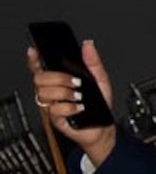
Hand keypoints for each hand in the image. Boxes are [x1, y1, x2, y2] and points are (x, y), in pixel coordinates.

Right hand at [27, 40, 117, 164]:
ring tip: (79, 96)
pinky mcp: (55, 118)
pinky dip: (69, 107)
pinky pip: (54, 109)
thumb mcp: (100, 80)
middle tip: (76, 83)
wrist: (103, 127)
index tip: (35, 52)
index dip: (34, 59)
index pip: (39, 67)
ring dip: (65, 93)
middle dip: (58, 78)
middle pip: (39, 78)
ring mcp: (51, 104)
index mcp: (59, 80)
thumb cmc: (98, 105)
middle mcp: (52, 91)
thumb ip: (93, 62)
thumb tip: (88, 46)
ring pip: (44, 93)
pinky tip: (79, 107)